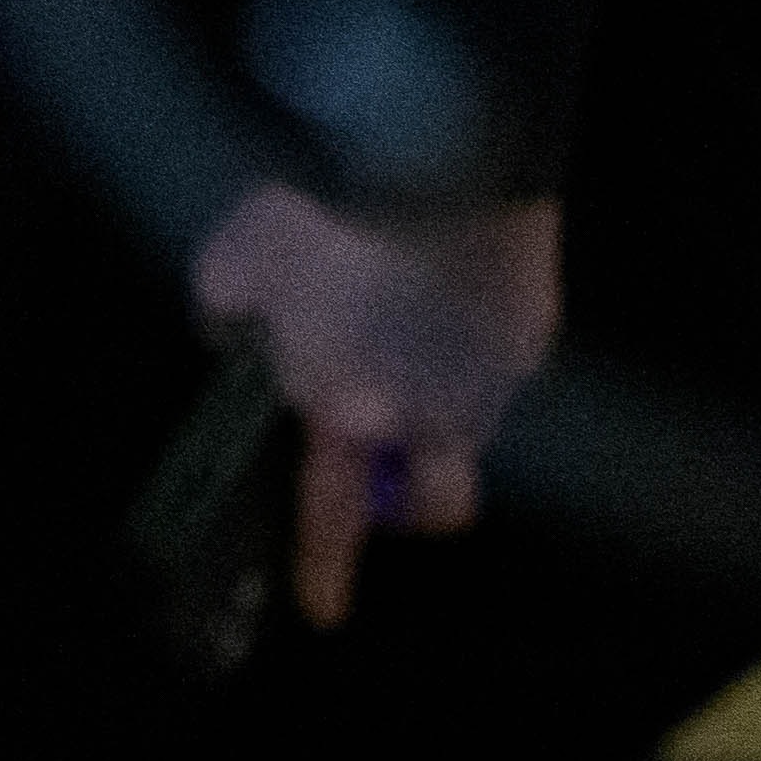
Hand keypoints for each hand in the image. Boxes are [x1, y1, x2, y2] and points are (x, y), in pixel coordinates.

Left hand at [187, 182, 560, 626]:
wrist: (430, 149)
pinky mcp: (535, 327)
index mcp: (348, 409)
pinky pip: (502, 357)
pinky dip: (473, 342)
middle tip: (385, 465)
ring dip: (444, 414)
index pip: (333, 513)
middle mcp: (429, 415)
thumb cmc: (316, 209)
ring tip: (409, 345)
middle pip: (439, 506)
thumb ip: (225, 313)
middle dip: (413, 502)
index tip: (326, 611)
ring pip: (475, 430)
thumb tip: (229, 327)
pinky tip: (445, 284)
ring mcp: (495, 377)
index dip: (328, 567)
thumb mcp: (231, 260)